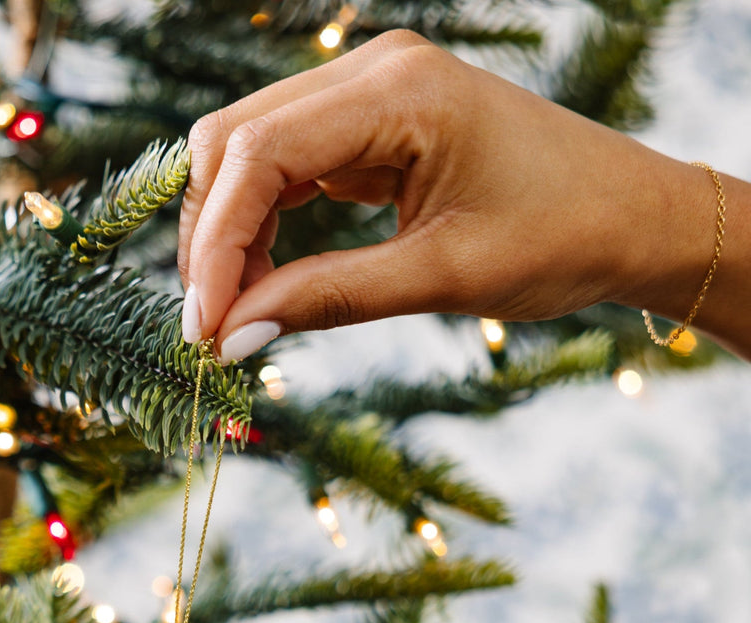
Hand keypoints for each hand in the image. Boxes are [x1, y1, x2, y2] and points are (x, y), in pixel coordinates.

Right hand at [178, 32, 750, 361]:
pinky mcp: (371, 123)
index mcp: (399, 93)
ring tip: (233, 314)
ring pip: (249, 150)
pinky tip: (262, 280)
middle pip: (235, 140)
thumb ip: (331, 299)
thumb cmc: (561, 238)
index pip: (259, 155)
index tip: (204, 328)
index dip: (216, 245)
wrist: (632, 217)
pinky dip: (262, 224)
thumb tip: (235, 334)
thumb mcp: (443, 277)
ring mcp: (370, 91)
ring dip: (228, 232)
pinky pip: (286, 165)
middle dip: (209, 237)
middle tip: (209, 329)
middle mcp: (374, 73)